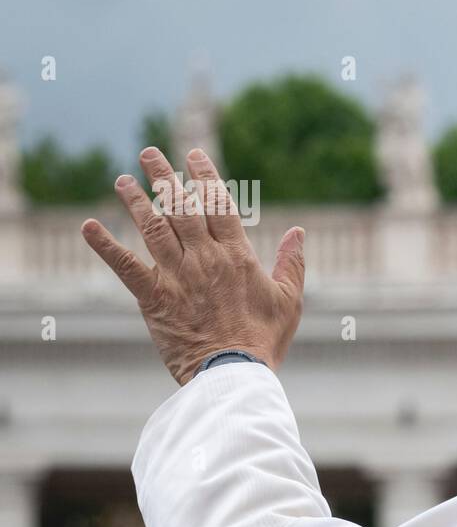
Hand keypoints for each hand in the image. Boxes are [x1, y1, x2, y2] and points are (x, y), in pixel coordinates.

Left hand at [81, 146, 305, 384]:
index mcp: (238, 255)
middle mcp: (205, 257)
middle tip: (149, 153)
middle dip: (164, 176)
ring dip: (136, 200)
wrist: (234, 372)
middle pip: (182, 206)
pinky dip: (105, 246)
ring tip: (123, 180)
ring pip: (154, 227)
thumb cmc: (264, 339)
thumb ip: (292, 263)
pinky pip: (125, 267)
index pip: (219, 203)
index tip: (193, 155)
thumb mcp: (289, 300)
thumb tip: (298, 233)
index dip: (205, 176)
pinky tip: (88, 226)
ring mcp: (178, 276)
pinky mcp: (154, 297)